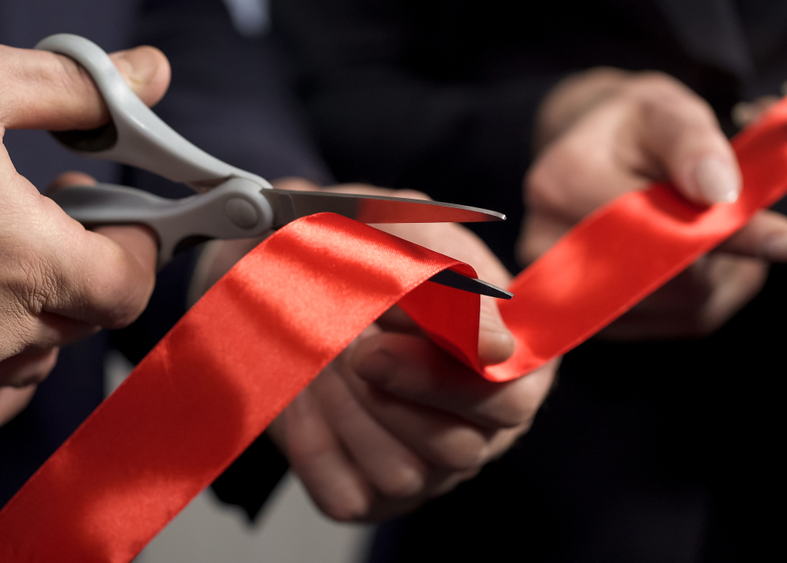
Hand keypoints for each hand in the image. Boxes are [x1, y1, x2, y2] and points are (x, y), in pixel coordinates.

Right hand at [0, 39, 167, 442]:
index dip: (137, 245)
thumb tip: (149, 76)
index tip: (120, 211)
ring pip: (35, 360)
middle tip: (54, 211)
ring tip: (8, 254)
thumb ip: (76, 89)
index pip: (129, 286)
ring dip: (43, 312)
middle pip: (85, 318)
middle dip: (88, 262)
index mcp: (25, 261)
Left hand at [207, 180, 554, 521]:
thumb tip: (495, 344)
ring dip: (350, 408)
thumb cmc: (354, 245)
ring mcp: (423, 462)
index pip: (512, 388)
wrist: (274, 272)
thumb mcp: (396, 222)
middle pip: (465, 445)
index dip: (454, 364)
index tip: (391, 321)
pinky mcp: (365, 491)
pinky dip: (312, 442)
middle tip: (358, 348)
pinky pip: (344, 494)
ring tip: (320, 355)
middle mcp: (473, 420)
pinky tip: (301, 393)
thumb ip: (442, 266)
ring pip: (403, 472)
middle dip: (403, 392)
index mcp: (503, 355)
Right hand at [521, 69, 786, 338]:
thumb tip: (718, 193)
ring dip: (720, 271)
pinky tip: (697, 256)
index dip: (721, 235)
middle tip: (735, 212)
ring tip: (709, 227)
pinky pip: (681, 321)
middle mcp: (547, 246)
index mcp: (559, 184)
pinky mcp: (597, 321)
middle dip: (719, 252)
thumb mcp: (665, 111)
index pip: (648, 227)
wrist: (593, 154)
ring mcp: (567, 292)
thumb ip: (694, 144)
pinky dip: (710, 291)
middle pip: (665, 278)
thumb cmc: (633, 128)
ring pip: (680, 305)